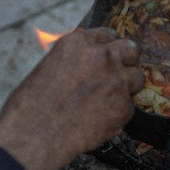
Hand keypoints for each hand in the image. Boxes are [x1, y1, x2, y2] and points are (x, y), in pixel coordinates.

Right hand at [0, 26, 142, 169]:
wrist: (34, 135)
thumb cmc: (33, 105)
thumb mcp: (50, 66)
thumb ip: (76, 58)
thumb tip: (89, 58)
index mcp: (79, 43)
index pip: (108, 34)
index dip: (109, 48)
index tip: (108, 57)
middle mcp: (102, 56)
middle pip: (131, 49)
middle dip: (127, 60)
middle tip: (118, 74)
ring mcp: (116, 80)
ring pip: (137, 77)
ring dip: (127, 86)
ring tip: (108, 100)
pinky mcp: (124, 106)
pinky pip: (129, 106)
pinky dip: (119, 112)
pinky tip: (99, 119)